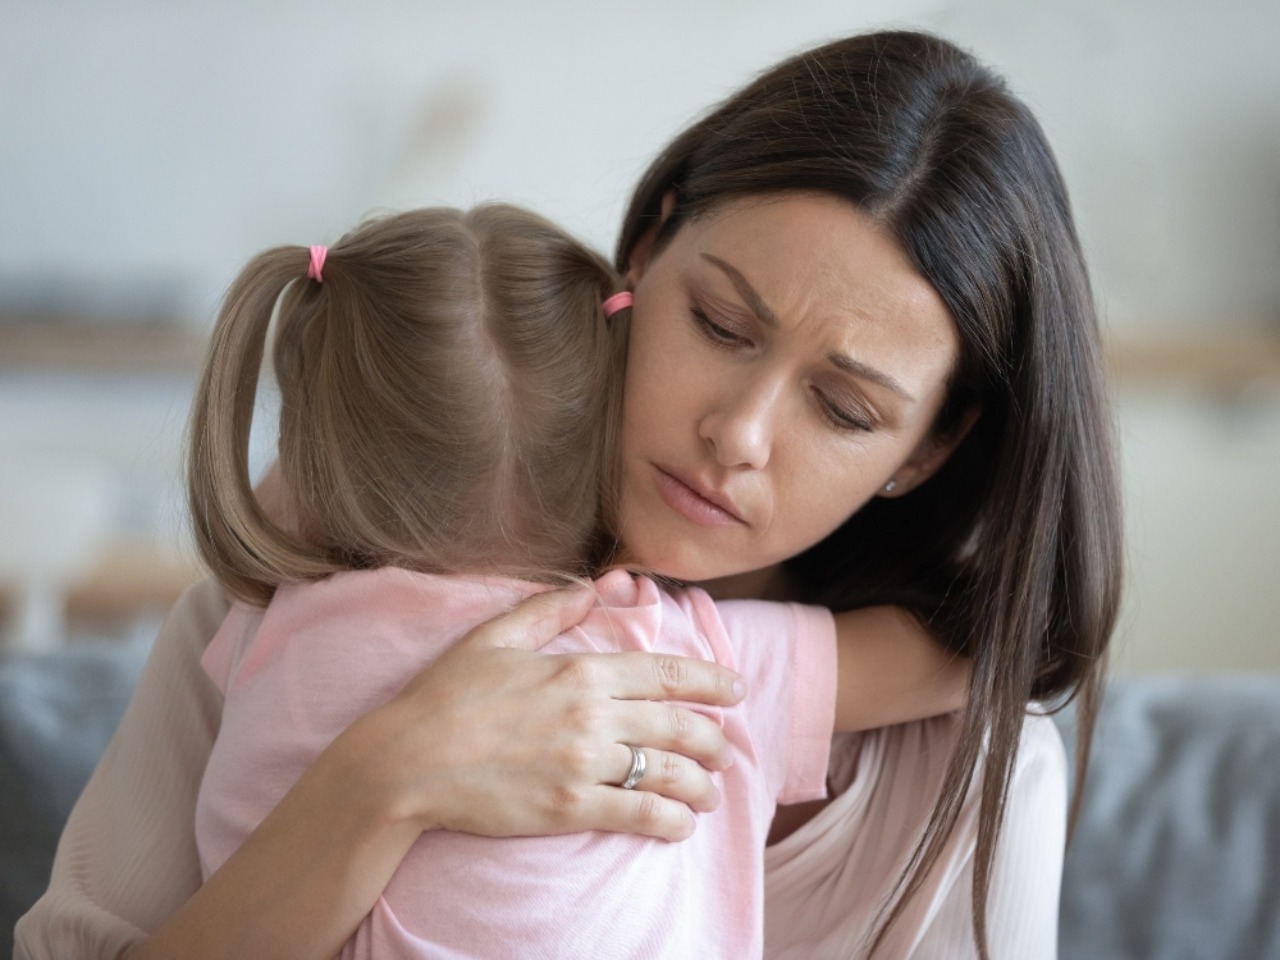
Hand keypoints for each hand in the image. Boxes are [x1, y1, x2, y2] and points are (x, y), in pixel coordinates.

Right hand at [339, 585, 745, 841]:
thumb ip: (552, 608)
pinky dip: (669, 821)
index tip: (735, 688)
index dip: (711, 680)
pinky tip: (680, 825)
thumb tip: (596, 585)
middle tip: (727, 749)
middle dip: (714, 739)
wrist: (405, 761)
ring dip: (701, 785)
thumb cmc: (445, 695)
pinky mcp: (568, 808)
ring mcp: (582, 763)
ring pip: (667, 772)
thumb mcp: (495, 635)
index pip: (666, 673)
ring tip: (710, 793)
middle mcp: (592, 714)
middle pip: (679, 725)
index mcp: (580, 669)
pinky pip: (637, 814)